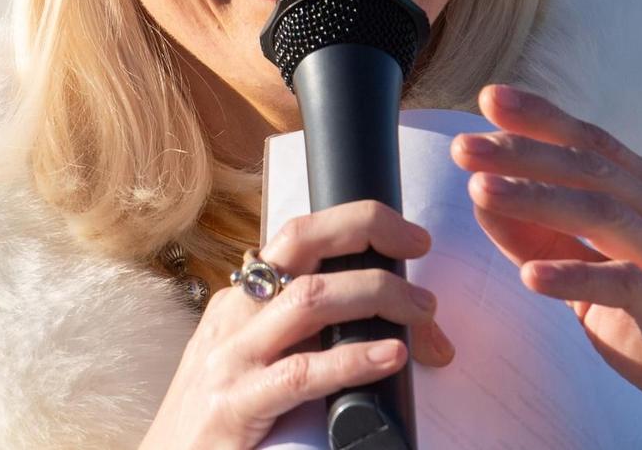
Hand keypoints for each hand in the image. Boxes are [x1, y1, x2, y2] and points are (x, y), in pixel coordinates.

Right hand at [137, 200, 454, 449]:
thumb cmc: (219, 417)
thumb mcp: (251, 357)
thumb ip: (300, 333)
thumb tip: (381, 319)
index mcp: (241, 298)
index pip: (300, 234)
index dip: (359, 223)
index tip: (408, 236)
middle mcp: (234, 315)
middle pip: (301, 242)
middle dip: (368, 231)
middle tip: (420, 249)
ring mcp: (232, 359)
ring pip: (310, 299)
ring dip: (377, 294)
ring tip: (422, 311)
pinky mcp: (236, 407)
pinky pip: (303, 373)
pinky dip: (354, 359)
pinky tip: (390, 356)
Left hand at [450, 84, 641, 449]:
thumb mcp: (599, 275)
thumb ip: (546, 237)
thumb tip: (482, 196)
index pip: (595, 142)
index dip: (543, 118)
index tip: (489, 98)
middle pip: (592, 168)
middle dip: (523, 153)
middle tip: (464, 147)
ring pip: (604, 214)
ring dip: (536, 199)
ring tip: (480, 192)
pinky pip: (625, 285)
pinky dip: (574, 274)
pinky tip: (529, 277)